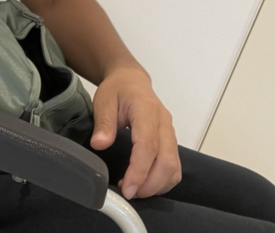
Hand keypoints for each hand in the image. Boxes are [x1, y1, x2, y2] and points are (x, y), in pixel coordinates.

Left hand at [89, 64, 181, 199]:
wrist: (131, 80)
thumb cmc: (117, 90)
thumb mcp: (103, 101)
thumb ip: (103, 123)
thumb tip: (100, 144)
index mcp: (146, 110)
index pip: (148, 145)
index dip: (139, 171)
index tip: (126, 189)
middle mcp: (164, 122)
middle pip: (167, 161)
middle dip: (149, 184)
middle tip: (128, 194)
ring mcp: (170, 132)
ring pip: (174, 167)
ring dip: (157, 185)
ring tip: (133, 190)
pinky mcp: (171, 141)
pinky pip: (175, 166)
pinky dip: (163, 181)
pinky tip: (144, 184)